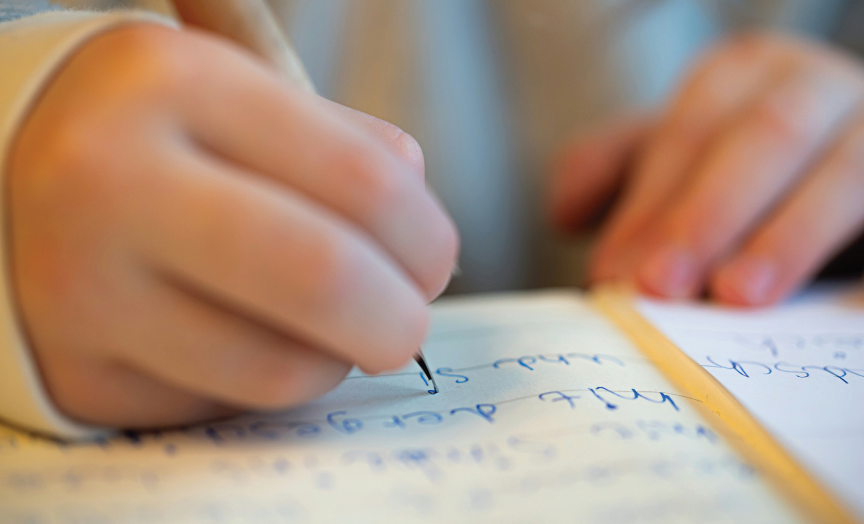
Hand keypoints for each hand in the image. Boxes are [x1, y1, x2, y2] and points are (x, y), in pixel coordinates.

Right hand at [8, 24, 457, 427]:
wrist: (8, 180)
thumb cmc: (157, 136)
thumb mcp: (238, 97)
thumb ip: (341, 142)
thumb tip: (422, 218)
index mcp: (168, 80)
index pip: (362, 179)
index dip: (424, 235)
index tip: (433, 259)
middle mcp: (106, 181)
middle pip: (321, 279)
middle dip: (398, 317)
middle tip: (408, 320)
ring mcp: (80, 289)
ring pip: (279, 369)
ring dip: (333, 356)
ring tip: (327, 326)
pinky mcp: (79, 374)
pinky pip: (224, 404)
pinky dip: (266, 380)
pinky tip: (252, 339)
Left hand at [549, 33, 863, 304]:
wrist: (842, 141)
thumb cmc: (742, 159)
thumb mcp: (677, 151)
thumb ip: (617, 170)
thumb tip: (564, 214)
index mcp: (743, 75)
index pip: (690, 134)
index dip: (651, 205)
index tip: (613, 274)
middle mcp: (812, 87)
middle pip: (761, 140)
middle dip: (704, 215)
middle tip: (658, 287)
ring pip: (842, 174)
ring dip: (786, 238)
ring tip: (736, 297)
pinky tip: (844, 310)